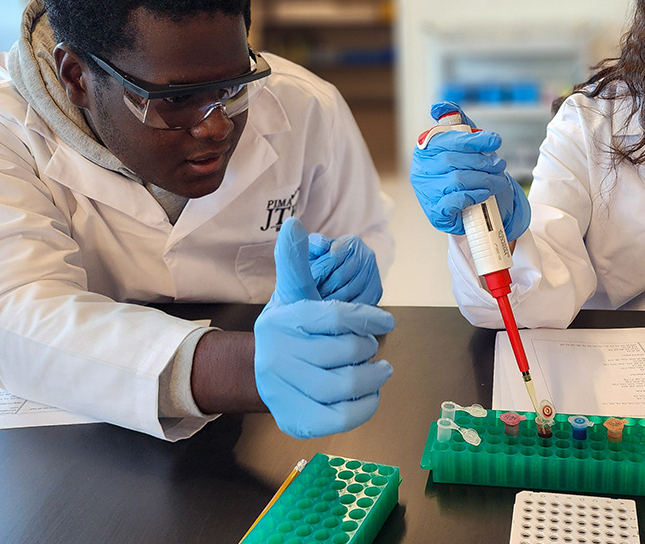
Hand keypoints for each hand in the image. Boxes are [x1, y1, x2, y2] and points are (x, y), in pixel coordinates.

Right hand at [254, 217, 394, 437]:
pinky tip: (370, 395)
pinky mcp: (294, 420)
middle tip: (372, 349)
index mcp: (285, 321)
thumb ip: (296, 261)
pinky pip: (339, 419)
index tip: (386, 322)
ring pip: (344, 385)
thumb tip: (293, 223)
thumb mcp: (292, 293)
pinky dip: (364, 408)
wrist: (257, 371)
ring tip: (379, 370)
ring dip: (372, 378)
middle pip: (344, 352)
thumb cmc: (289, 328)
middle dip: (367, 349)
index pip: (336, 317)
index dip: (368, 319)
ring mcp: (285, 391)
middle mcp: (280, 356)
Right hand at [410, 101, 531, 241]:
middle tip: (500, 165)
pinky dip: (475, 195)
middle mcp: (420, 170)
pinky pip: (456, 200)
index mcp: (425, 149)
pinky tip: (484, 193)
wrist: (475, 208)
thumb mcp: (464, 145)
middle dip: (482, 162)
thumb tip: (439, 107)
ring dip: (484, 180)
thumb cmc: (467, 171)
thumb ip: (456, 123)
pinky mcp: (436, 212)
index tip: (495, 141)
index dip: (473, 139)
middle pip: (453, 160)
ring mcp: (426, 192)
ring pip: (457, 180)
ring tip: (497, 180)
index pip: (447, 140)